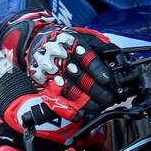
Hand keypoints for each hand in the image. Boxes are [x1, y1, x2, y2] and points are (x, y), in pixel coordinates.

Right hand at [0, 11, 117, 131]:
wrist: (34, 39)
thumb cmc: (63, 39)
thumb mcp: (82, 35)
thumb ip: (99, 46)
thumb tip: (116, 55)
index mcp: (71, 45)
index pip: (87, 59)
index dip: (99, 71)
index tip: (109, 81)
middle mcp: (60, 58)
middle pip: (80, 77)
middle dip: (97, 90)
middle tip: (110, 99)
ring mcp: (50, 72)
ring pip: (69, 89)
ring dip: (86, 101)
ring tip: (99, 107)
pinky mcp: (43, 83)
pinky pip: (54, 99)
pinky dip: (66, 109)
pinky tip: (78, 115)